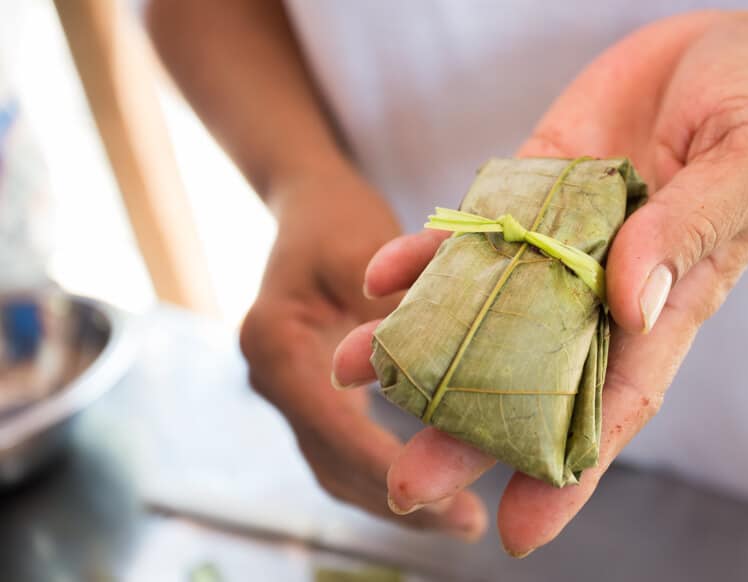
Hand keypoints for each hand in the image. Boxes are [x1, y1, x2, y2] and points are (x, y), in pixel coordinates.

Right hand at [239, 174, 488, 539]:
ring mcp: (289, 392)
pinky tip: (436, 491)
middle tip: (464, 525)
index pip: (328, 422)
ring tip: (459, 523)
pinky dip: (387, 474)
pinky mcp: (314, 396)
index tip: (437, 495)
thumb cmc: (336, 217)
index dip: (380, 464)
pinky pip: (346, 449)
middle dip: (396, 498)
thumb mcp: (364, 243)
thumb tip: (440, 359)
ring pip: (336, 468)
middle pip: (331, 461)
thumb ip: (392, 301)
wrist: (307, 203)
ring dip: (393, 500)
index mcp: (276, 342)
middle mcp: (274, 377)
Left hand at [333, 11, 747, 554]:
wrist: (734, 45)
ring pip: (489, 305)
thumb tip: (626, 300)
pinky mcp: (536, 184)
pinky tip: (381, 276)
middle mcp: (607, 284)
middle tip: (406, 480)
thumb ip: (691, 229)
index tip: (519, 530)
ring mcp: (565, 236)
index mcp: (673, 301)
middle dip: (472, 430)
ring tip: (354, 371)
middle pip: (535, 372)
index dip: (571, 468)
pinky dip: (429, 252)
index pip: (618, 400)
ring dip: (424, 342)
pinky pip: (476, 227)